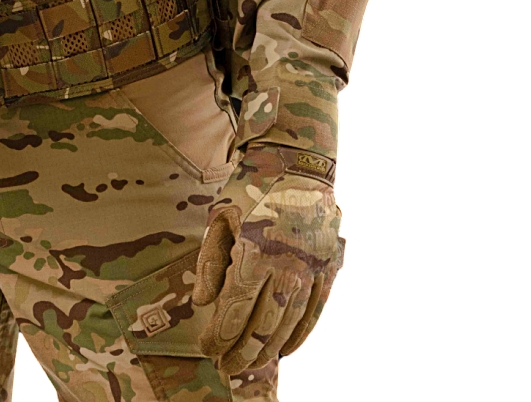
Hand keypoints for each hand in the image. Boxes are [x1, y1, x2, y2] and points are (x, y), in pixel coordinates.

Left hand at [193, 143, 343, 374]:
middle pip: (262, 325)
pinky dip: (300, 334)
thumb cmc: (251, 187)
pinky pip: (315, 311)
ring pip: (290, 323)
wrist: (297, 162)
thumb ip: (210, 262)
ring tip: (251, 362)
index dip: (219, 337)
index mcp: (254, 252)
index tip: (207, 350)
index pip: (234, 310)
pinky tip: (285, 348)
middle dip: (242, 352)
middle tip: (226, 367)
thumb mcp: (221, 216)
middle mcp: (286, 266)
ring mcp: (311, 268)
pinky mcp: (329, 267)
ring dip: (269, 349)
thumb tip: (202, 303)